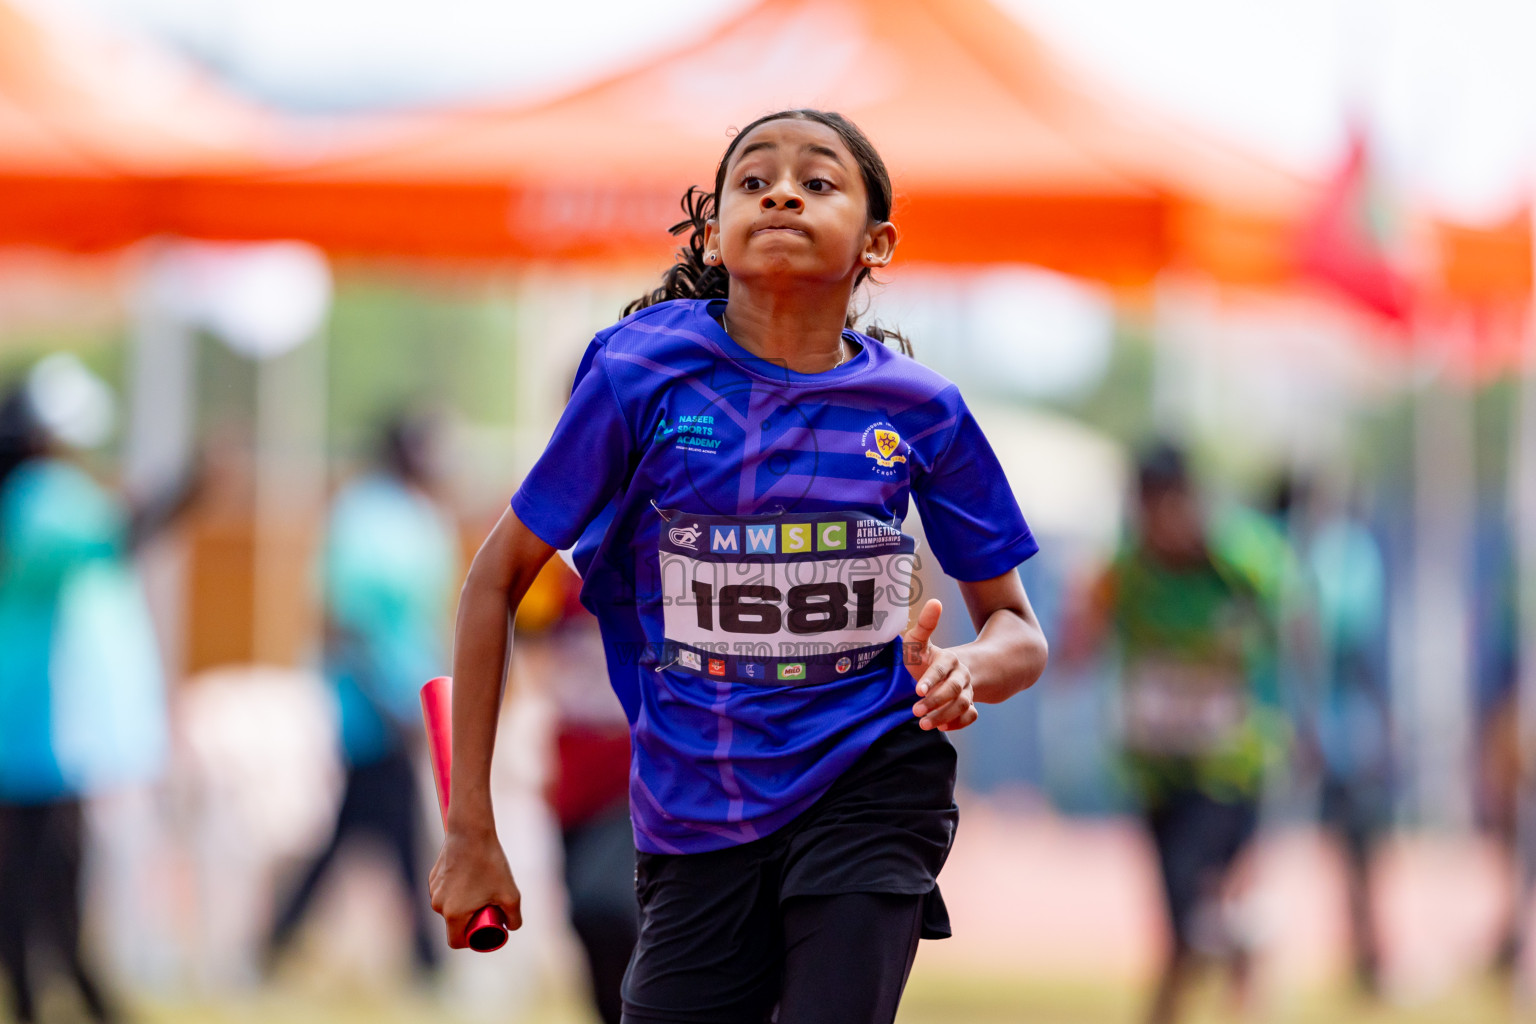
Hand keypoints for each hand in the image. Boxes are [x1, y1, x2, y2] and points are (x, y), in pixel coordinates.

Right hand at [429, 825, 522, 948]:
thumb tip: (512, 928)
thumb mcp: (511, 894)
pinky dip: (457, 890)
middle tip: (488, 906)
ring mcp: (434, 890)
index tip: (484, 929)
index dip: (471, 940)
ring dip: (463, 904)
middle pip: (454, 924)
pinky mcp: (433, 876)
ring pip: (450, 906)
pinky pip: (446, 891)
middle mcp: (438, 904)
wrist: (471, 832)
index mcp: (453, 914)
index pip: (457, 941)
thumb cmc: (490, 863)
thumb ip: (514, 918)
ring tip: (481, 888)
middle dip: (470, 920)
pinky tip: (471, 875)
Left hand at [903, 599, 977, 731]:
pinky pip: (971, 715)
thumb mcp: (920, 642)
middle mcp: (961, 674)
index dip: (931, 678)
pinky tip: (943, 727)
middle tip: (915, 711)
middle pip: (954, 688)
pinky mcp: (969, 705)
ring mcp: (967, 691)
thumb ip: (924, 626)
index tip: (918, 690)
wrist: (949, 674)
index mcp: (949, 658)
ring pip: (962, 704)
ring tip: (924, 724)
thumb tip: (934, 601)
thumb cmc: (927, 658)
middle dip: (935, 701)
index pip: (942, 668)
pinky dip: (959, 722)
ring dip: (944, 715)